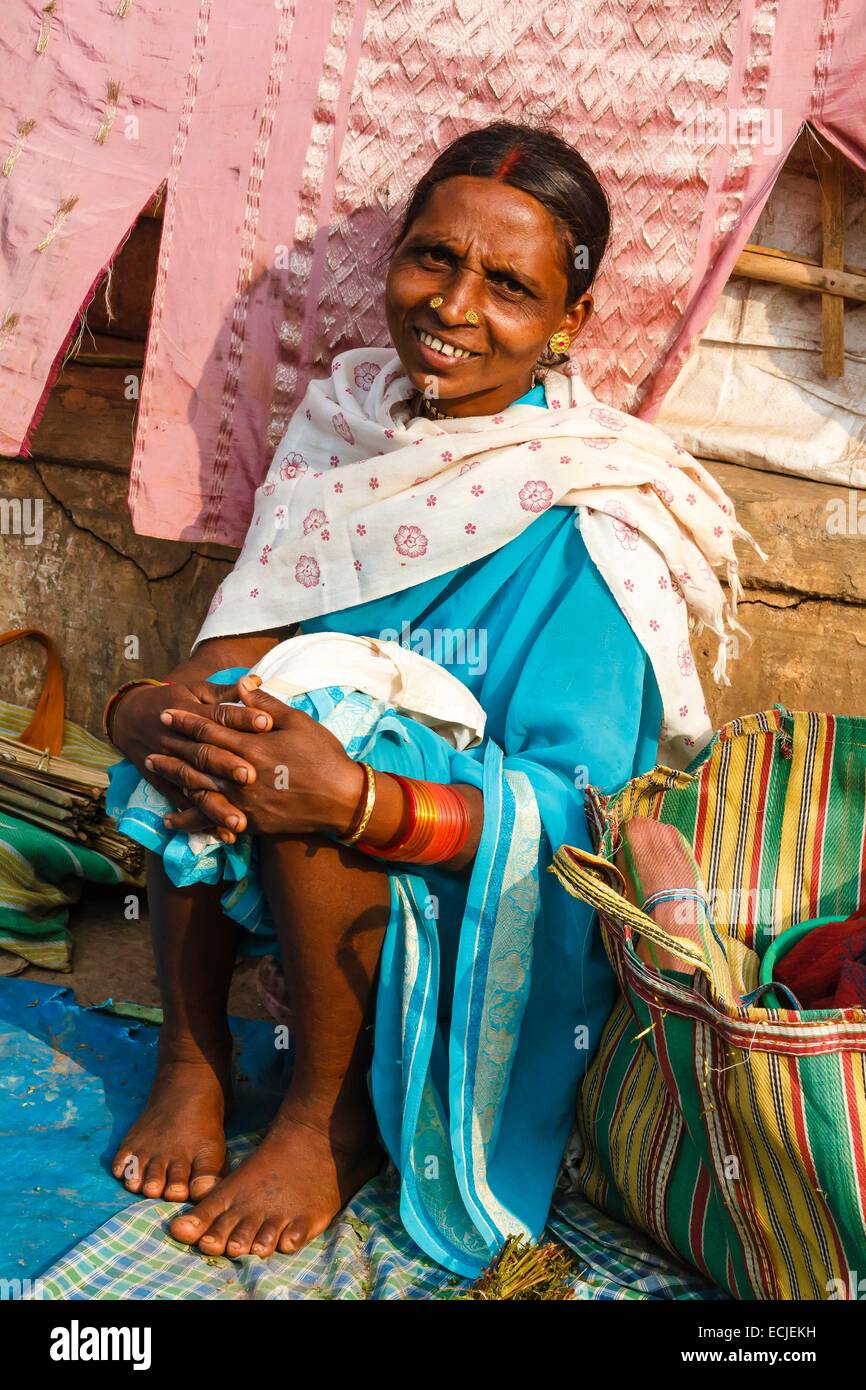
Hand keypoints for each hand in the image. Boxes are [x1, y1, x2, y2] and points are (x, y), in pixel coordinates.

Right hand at [111, 675, 266, 843]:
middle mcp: (178, 739)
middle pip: (204, 752)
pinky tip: (224, 835)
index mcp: (190, 711)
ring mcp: (169, 763)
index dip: (242, 718)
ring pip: (193, 784)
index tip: (267, 723)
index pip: (219, 715)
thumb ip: (225, 691)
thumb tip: (254, 681)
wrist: (129, 716)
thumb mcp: (196, 689)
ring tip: (240, 820)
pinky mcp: (163, 783)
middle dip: (226, 764)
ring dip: (216, 803)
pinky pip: (183, 803)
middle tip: (250, 776)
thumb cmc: (175, 699)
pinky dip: (201, 821)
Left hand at [144, 687, 366, 838]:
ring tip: (154, 771)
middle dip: (172, 749)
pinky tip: (171, 820)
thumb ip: (265, 705)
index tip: (166, 714)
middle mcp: (240, 776)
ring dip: (174, 778)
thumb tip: (240, 686)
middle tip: (151, 743)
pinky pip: (211, 822)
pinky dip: (189, 821)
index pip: (210, 730)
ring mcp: (243, 802)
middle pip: (197, 760)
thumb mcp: (298, 722)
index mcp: (252, 747)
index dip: (186, 721)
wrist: (342, 800)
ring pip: (198, 790)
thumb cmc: (323, 755)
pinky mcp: (249, 823)